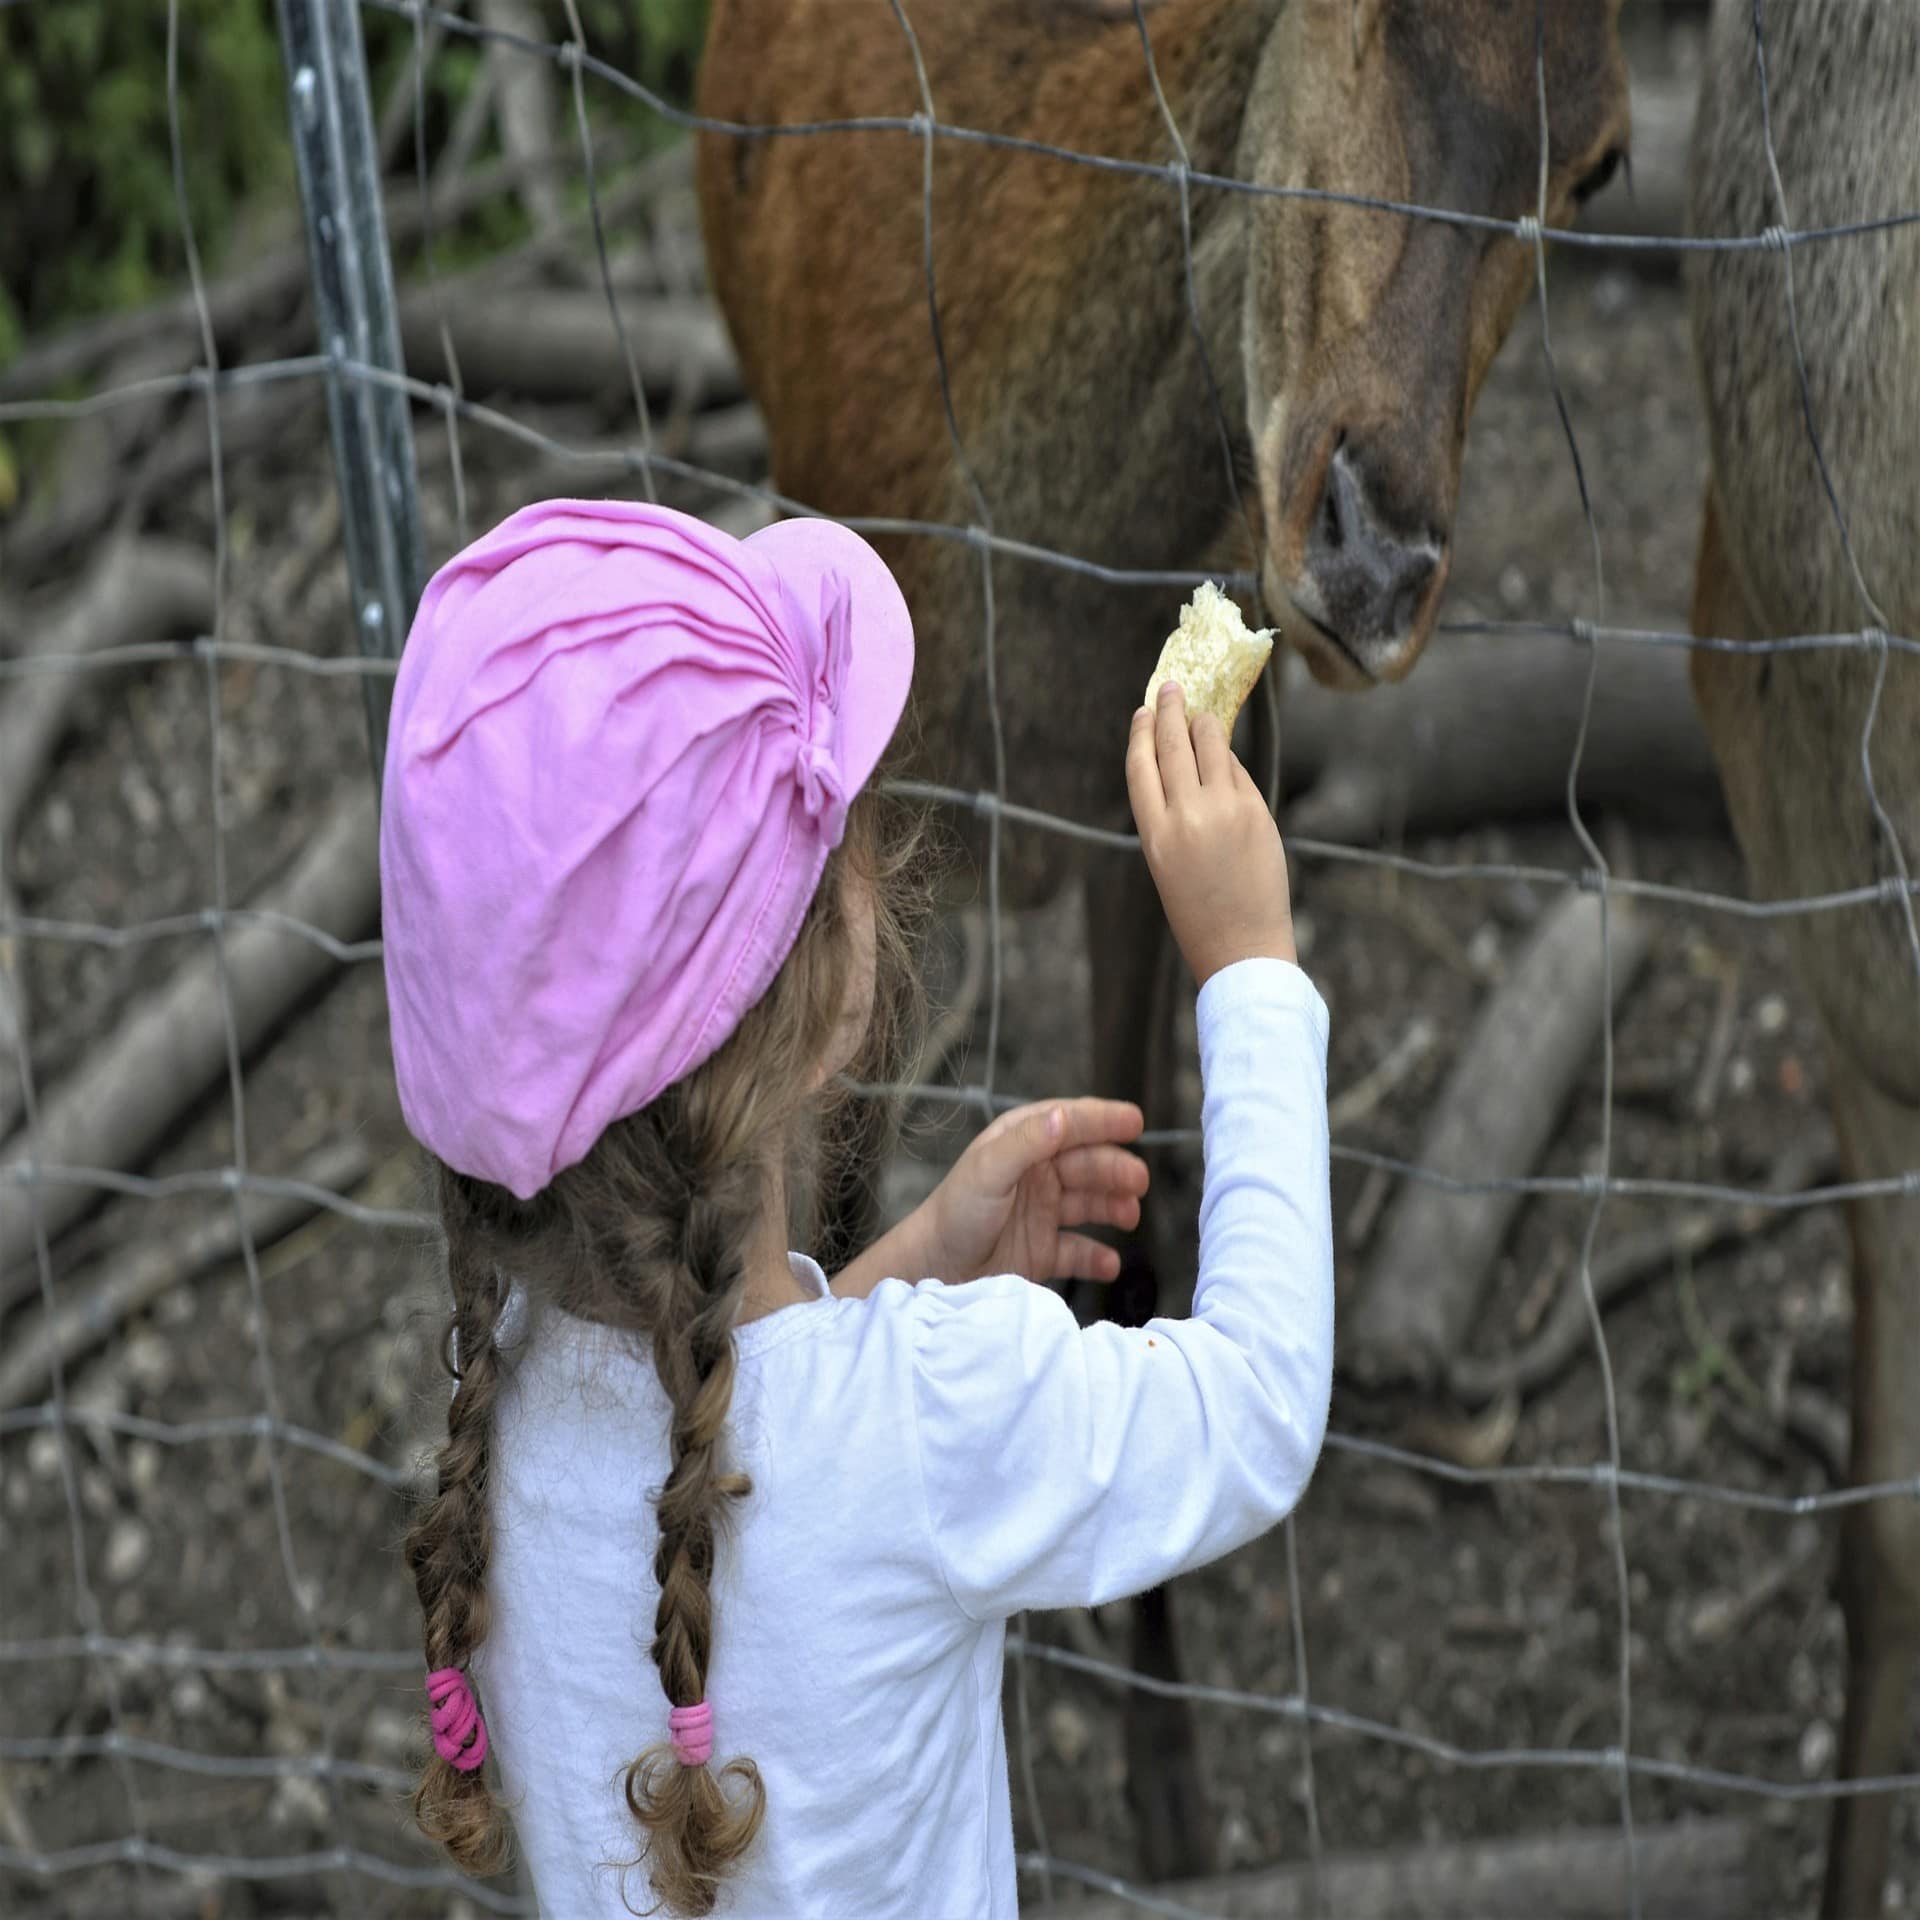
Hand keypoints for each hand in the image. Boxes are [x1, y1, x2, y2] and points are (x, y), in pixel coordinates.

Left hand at [920, 1098, 1148, 1285]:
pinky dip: (1097, 1257)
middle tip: (1139, 1181)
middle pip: (1086, 1164)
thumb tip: (1064, 1117)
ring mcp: (1040, 1214)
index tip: (1135, 1120)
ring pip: (1089, 1204)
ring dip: (1113, 1206)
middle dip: (1115, 1168)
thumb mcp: (989, 1171)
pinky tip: (1110, 1262)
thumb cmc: (954, 1214)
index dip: (1101, 1119)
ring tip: (1129, 1216)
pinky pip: (1078, 1251)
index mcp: (1020, 1145)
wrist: (934, 1270)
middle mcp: (1034, 1176)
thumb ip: (1027, 1143)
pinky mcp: (1041, 1251)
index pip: (1068, 1123)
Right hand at [1127, 680, 1295, 985]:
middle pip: (1172, 745)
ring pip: (1210, 745)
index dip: (1140, 732)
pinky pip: (1237, 771)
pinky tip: (1223, 754)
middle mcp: (1186, 814)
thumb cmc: (1199, 914)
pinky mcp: (1256, 810)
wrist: (1243, 947)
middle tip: (1170, 688)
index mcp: (1154, 834)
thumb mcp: (1166, 865)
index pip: (1140, 765)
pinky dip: (1228, 759)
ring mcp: (1225, 809)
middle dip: (1169, 710)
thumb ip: (1169, 816)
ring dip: (1203, 723)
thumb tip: (1182, 764)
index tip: (1142, 711)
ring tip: (1200, 713)